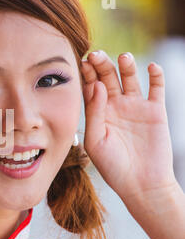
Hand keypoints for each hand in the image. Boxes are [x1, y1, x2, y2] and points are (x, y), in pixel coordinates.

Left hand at [80, 50, 176, 202]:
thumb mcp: (95, 140)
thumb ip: (94, 112)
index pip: (90, 87)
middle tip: (97, 54)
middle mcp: (115, 105)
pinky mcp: (155, 111)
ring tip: (123, 58)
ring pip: (130, 78)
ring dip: (126, 66)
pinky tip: (150, 67)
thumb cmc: (113, 166)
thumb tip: (97, 84)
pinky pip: (156, 88)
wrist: (141, 184)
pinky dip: (156, 76)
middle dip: (102, 65)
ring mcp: (135, 106)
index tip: (82, 61)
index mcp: (98, 112)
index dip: (87, 74)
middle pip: (108, 78)